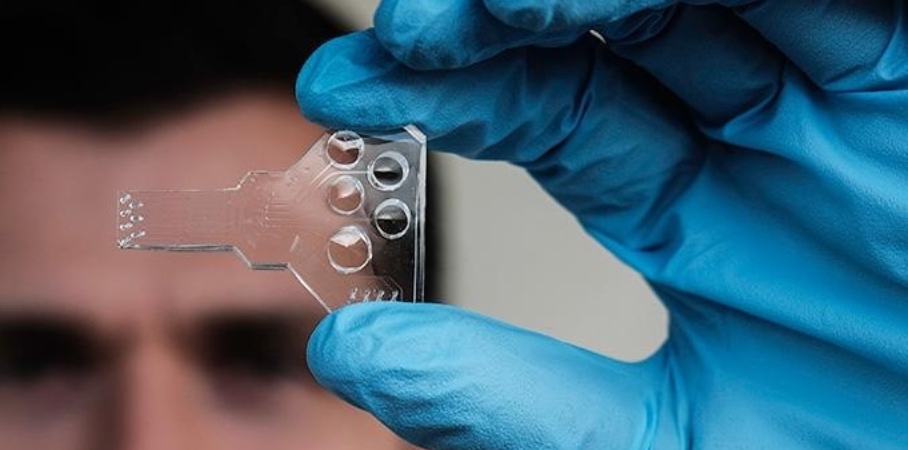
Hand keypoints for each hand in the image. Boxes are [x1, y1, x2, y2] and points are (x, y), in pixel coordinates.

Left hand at [298, 0, 907, 447]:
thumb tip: (352, 358)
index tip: (337, 91)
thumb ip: (513, 407)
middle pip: (610, 23)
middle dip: (500, 16)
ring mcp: (861, 89)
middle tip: (411, 32)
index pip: (544, 109)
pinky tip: (613, 1)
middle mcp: (769, 130)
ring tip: (500, 7)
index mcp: (699, 206)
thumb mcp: (676, 449)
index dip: (445, 89)